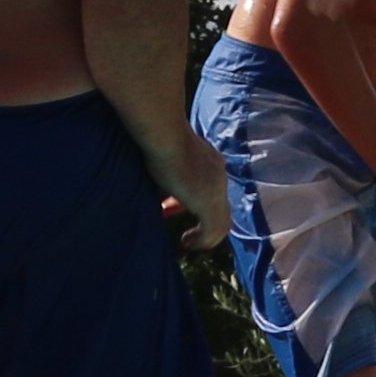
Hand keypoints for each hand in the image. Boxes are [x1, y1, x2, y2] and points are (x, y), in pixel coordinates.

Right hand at [153, 133, 229, 253]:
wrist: (165, 134)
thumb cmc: (159, 138)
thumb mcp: (165, 154)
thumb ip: (166, 167)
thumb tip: (154, 179)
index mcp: (211, 161)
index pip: (209, 186)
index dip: (189, 200)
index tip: (167, 205)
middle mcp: (219, 175)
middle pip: (219, 206)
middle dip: (201, 221)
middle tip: (183, 232)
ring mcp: (217, 190)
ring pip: (222, 222)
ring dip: (206, 236)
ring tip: (187, 242)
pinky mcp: (209, 203)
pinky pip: (214, 230)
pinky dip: (203, 240)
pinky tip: (186, 242)